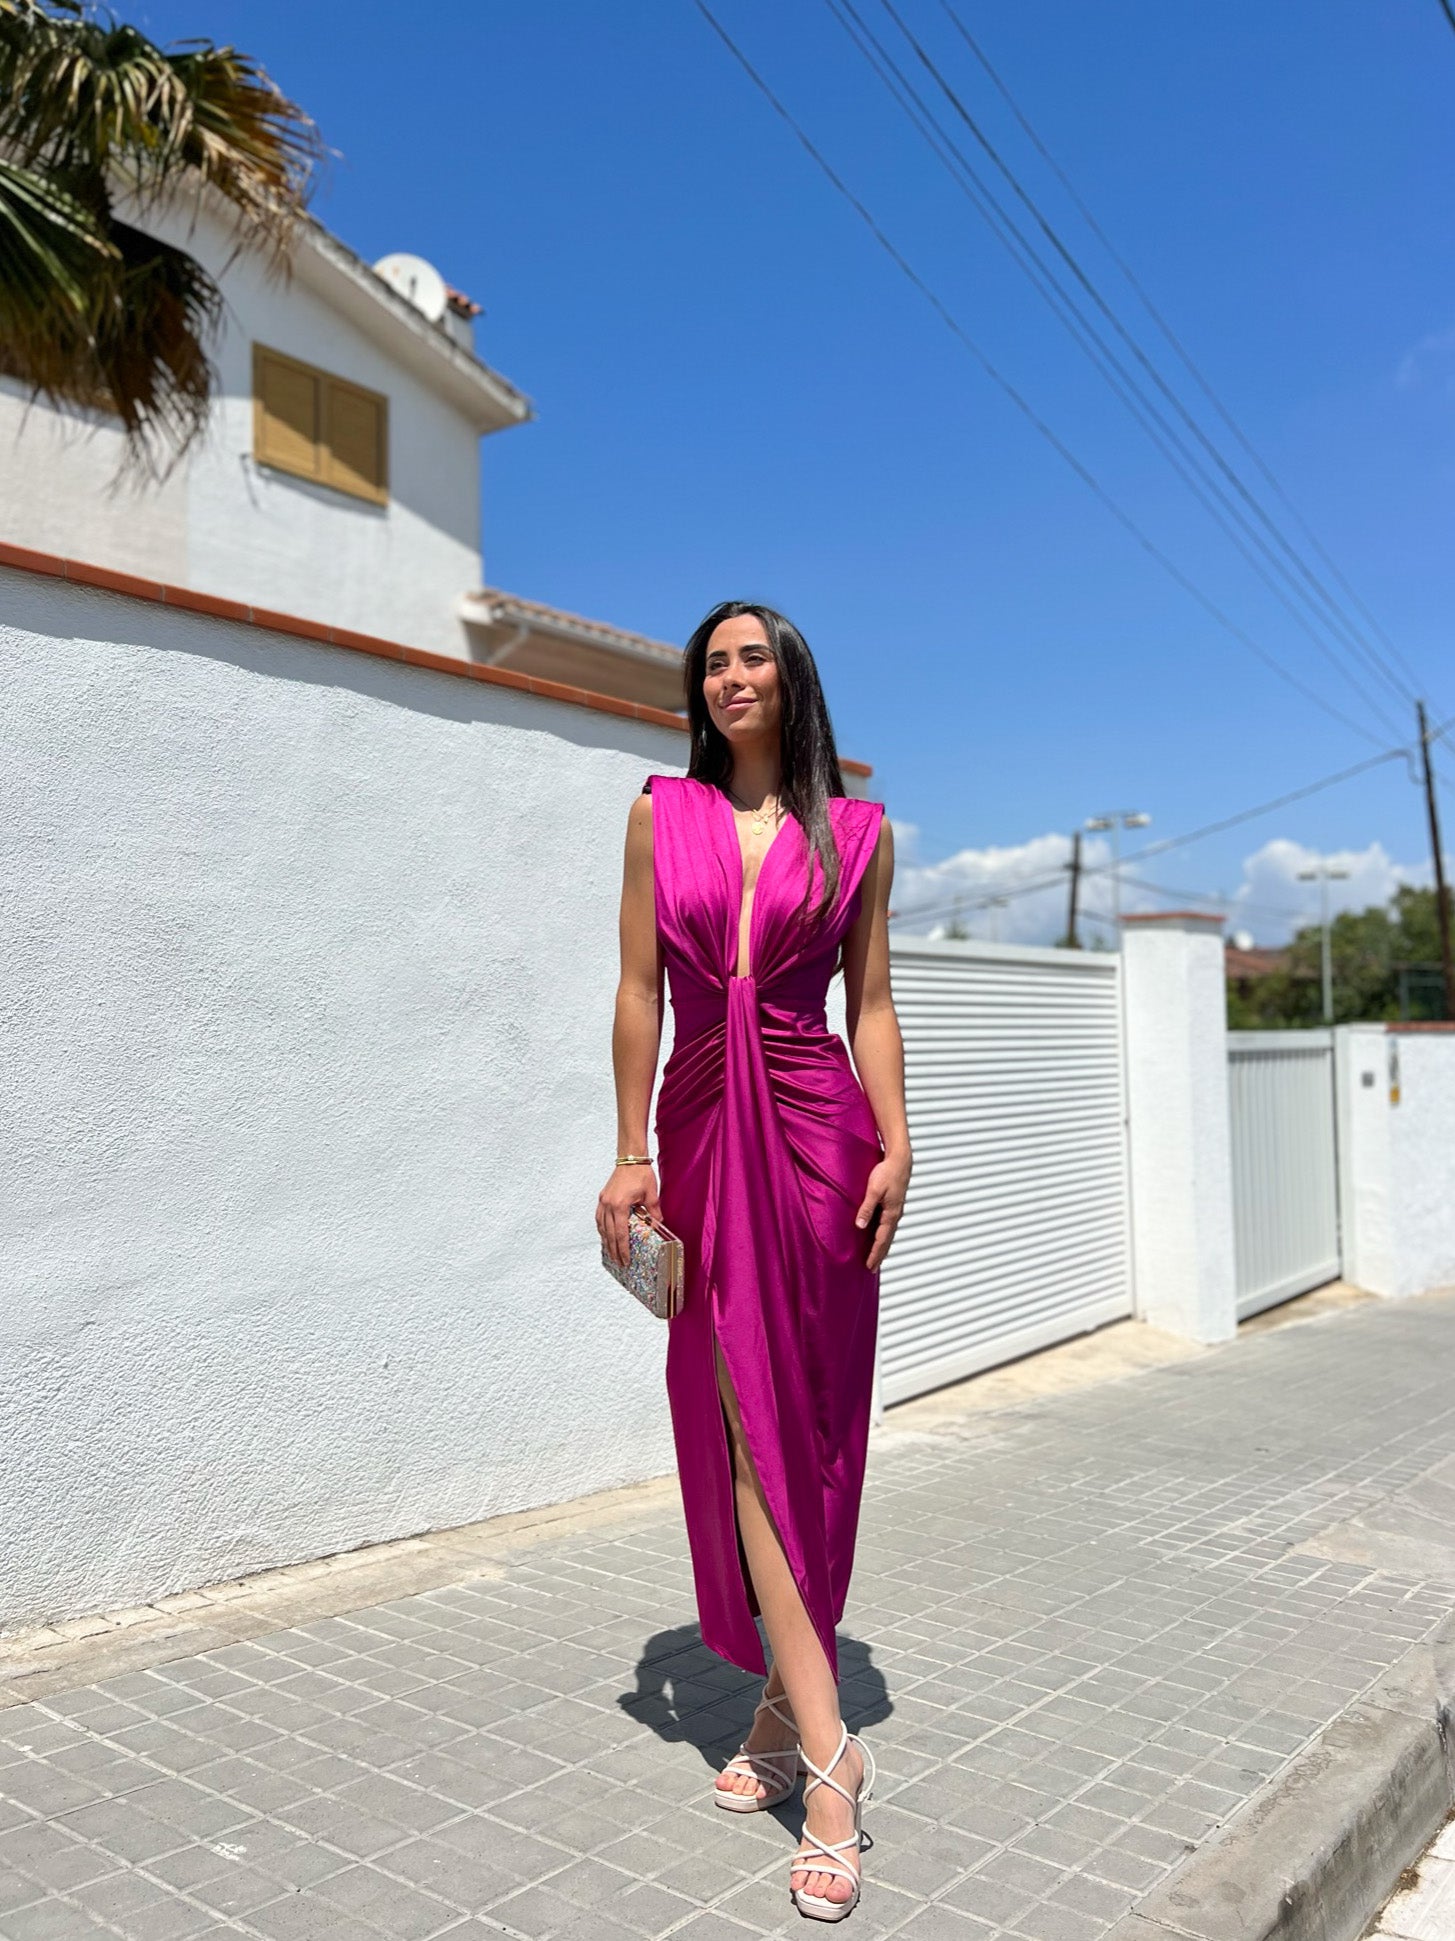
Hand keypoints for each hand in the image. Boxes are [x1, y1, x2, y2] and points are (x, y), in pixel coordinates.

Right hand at [597, 1164, 661, 1270]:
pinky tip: (605, 1235)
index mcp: (620, 1206)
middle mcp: (608, 1205)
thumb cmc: (641, 1174)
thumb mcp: (651, 1195)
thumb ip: (654, 1213)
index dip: (623, 1249)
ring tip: (611, 1253)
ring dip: (606, 1241)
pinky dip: (602, 1228)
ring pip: (602, 1226)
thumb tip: (657, 1226)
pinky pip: (599, 1218)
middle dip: (614, 1249)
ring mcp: (603, 1201)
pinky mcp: (602, 1198)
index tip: (625, 1260)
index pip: (621, 1233)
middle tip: (619, 1262)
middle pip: (610, 1233)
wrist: (630, 1159)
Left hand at [855, 1152, 909, 1272]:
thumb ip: (867, 1208)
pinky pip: (888, 1226)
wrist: (900, 1160)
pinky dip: (884, 1236)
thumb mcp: (873, 1190)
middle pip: (887, 1240)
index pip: (881, 1239)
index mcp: (891, 1214)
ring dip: (882, 1247)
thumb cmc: (887, 1173)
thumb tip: (860, 1226)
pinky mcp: (894, 1205)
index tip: (869, 1265)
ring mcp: (895, 1211)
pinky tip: (879, 1236)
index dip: (875, 1253)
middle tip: (872, 1268)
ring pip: (888, 1234)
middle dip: (879, 1255)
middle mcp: (895, 1215)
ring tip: (876, 1257)